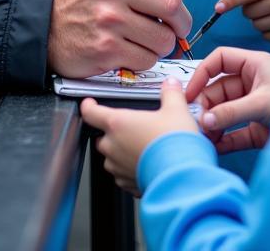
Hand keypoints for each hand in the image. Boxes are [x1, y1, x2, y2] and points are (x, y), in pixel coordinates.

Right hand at [48, 0, 190, 77]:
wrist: (45, 26)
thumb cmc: (85, 0)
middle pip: (172, 4)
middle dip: (181, 21)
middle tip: (177, 27)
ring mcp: (109, 20)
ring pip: (163, 37)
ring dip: (163, 44)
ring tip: (149, 40)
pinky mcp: (106, 49)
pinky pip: (147, 59)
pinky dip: (145, 59)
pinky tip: (131, 52)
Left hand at [81, 79, 196, 196]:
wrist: (181, 176)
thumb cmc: (174, 144)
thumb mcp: (176, 110)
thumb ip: (170, 93)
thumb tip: (171, 84)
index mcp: (119, 124)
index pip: (92, 113)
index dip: (88, 106)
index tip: (89, 104)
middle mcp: (113, 146)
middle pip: (102, 136)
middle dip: (112, 132)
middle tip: (132, 126)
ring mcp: (118, 167)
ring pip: (111, 157)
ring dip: (120, 151)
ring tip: (141, 146)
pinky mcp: (127, 184)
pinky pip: (122, 175)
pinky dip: (130, 169)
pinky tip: (146, 163)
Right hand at [185, 46, 269, 153]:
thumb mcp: (262, 102)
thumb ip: (232, 111)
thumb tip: (205, 120)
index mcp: (254, 65)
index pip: (220, 60)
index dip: (202, 73)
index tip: (189, 92)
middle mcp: (252, 83)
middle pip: (218, 89)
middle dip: (206, 105)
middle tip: (196, 121)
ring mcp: (253, 106)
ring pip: (224, 112)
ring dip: (212, 124)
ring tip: (203, 136)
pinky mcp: (257, 128)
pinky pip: (234, 132)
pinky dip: (224, 139)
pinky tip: (215, 146)